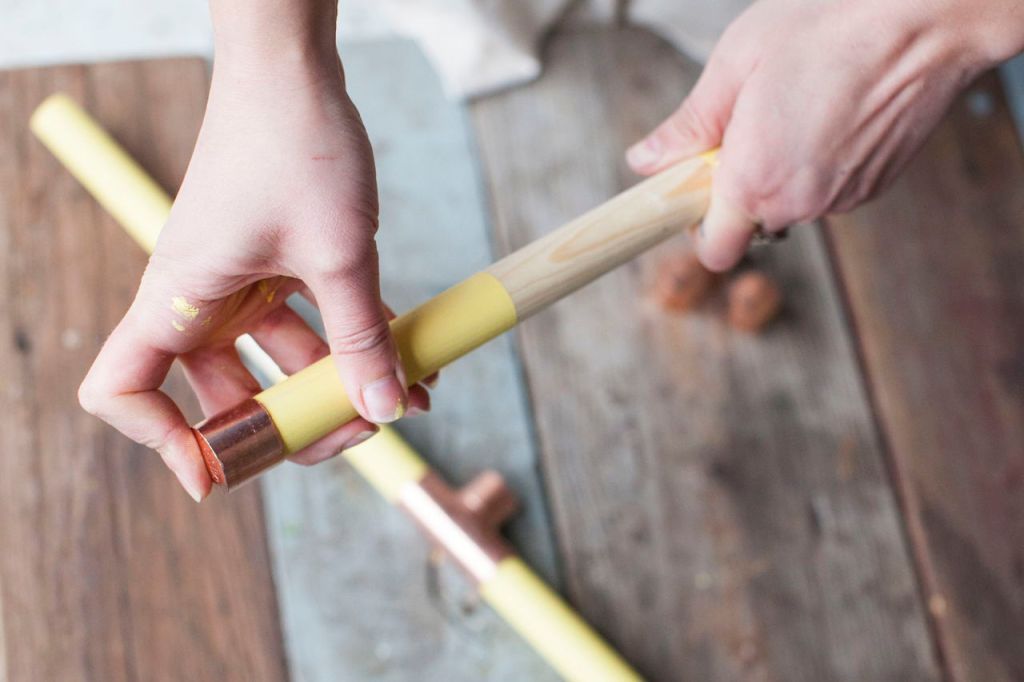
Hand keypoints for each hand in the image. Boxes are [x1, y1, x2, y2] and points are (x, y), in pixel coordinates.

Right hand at [78, 46, 430, 501]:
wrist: (297, 66)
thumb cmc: (296, 142)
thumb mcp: (339, 254)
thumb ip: (362, 338)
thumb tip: (387, 409)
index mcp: (177, 297)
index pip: (121, 389)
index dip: (156, 440)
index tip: (216, 473)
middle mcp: (195, 297)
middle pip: (223, 393)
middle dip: (290, 424)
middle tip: (359, 429)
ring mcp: (236, 282)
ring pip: (276, 362)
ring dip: (337, 383)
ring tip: (407, 392)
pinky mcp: (274, 264)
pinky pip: (306, 322)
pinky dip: (349, 341)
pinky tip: (406, 355)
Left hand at [628, 0, 1023, 270]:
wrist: (929, 16)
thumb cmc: (828, 26)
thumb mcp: (735, 65)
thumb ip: (687, 125)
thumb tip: (645, 161)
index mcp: (754, 180)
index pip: (714, 250)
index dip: (698, 225)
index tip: (695, 186)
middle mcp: (799, 202)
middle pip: (750, 222)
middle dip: (737, 186)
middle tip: (745, 124)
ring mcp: (842, 198)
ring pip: (790, 203)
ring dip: (781, 171)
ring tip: (795, 106)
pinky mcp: (874, 186)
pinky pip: (827, 188)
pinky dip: (818, 163)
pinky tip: (830, 112)